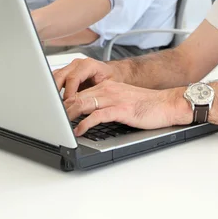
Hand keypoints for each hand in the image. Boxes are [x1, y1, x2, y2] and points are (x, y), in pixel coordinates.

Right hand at [53, 57, 122, 99]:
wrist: (112, 73)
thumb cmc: (111, 78)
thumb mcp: (107, 86)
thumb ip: (95, 92)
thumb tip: (83, 103)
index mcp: (88, 65)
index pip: (73, 77)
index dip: (69, 92)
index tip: (68, 103)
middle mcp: (78, 64)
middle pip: (60, 76)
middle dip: (56, 91)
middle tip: (56, 106)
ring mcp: (71, 67)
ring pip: (55, 76)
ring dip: (52, 90)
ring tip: (53, 104)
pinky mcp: (66, 72)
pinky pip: (55, 78)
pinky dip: (53, 89)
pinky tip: (54, 99)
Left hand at [64, 81, 191, 134]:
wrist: (167, 104)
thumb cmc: (147, 106)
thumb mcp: (123, 101)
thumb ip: (106, 104)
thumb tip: (87, 116)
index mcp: (108, 87)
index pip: (79, 92)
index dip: (63, 101)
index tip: (52, 110)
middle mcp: (108, 89)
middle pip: (77, 96)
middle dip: (60, 108)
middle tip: (49, 119)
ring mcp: (115, 98)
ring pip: (83, 103)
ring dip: (67, 115)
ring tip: (57, 125)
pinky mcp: (121, 109)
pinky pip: (98, 115)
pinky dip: (85, 124)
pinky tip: (78, 131)